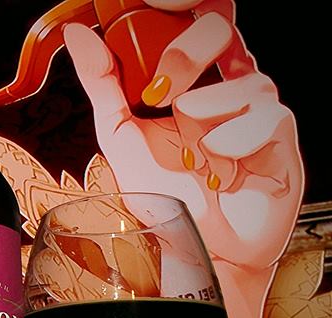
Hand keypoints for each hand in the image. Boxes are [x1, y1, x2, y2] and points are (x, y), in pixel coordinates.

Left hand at [62, 0, 302, 269]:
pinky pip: (271, 118)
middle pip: (227, 32)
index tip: (140, 41)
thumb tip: (78, 36)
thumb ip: (103, 84)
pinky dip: (237, 135)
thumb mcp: (119, 134)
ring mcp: (257, 119)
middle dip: (189, 49)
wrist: (191, 251)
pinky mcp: (282, 147)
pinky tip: (215, 159)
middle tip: (161, 88)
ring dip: (210, 106)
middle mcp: (228, 95)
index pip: (197, 26)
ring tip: (188, 142)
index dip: (178, 22)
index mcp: (193, 84)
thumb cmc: (162, 195)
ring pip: (251, 79)